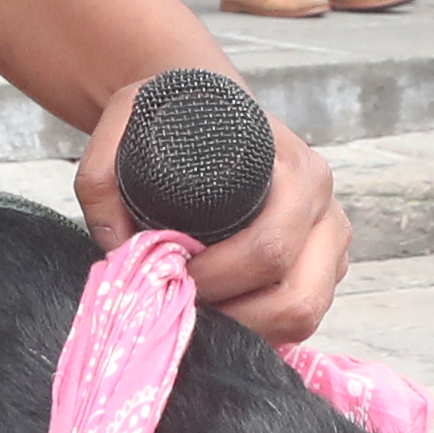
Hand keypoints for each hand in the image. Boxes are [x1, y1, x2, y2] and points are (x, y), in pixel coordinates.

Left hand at [76, 80, 351, 345]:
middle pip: (297, 300)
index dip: (217, 278)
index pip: (269, 249)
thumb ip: (102, 177)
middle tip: (185, 301)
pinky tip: (224, 308)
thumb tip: (116, 246)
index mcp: (298, 175)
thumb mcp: (130, 120)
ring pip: (303, 317)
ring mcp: (331, 245)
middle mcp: (325, 212)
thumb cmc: (180, 117)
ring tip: (201, 307)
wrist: (211, 104)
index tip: (173, 273)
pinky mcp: (326, 269)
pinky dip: (261, 327)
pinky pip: (300, 319)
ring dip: (248, 328)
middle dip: (234, 317)